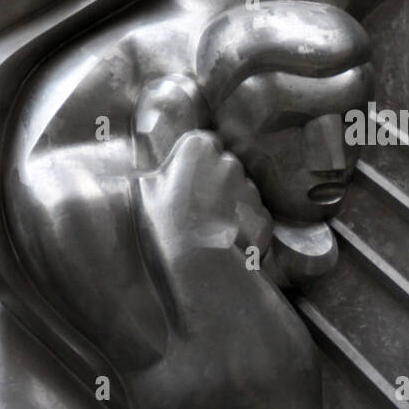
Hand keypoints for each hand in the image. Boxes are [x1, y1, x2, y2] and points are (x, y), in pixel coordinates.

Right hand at [138, 129, 272, 255]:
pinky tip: (226, 239)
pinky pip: (253, 217)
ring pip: (241, 192)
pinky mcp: (262, 216)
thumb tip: (153, 167)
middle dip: (216, 182)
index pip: (205, 144)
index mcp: (200, 148)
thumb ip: (159, 170)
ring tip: (211, 227)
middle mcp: (229, 162)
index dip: (198, 162)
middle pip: (225, 166)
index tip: (190, 180)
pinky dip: (244, 226)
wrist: (194, 264)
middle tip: (198, 207)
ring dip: (231, 204)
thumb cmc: (163, 222)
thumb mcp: (146, 188)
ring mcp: (249, 190)